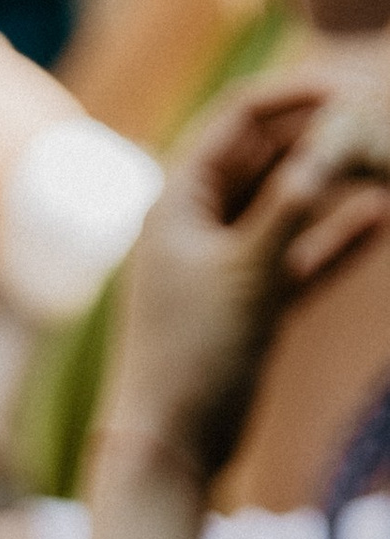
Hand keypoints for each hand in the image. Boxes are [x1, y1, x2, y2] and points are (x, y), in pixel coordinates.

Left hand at [95, 77, 389, 488]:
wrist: (170, 449)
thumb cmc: (194, 353)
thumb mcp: (250, 267)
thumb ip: (294, 200)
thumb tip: (333, 136)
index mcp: (179, 200)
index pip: (241, 120)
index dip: (297, 97)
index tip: (352, 89)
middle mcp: (198, 224)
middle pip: (271, 158)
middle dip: (325, 140)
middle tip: (382, 128)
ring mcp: (225, 265)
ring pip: (290, 208)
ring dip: (338, 188)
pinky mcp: (250, 304)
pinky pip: (299, 256)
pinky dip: (336, 239)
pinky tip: (379, 221)